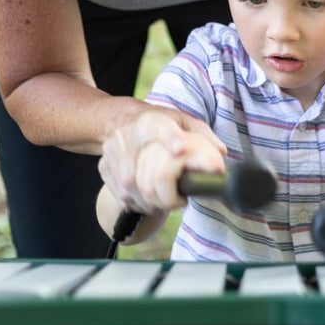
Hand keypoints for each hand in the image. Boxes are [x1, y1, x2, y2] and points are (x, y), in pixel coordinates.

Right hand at [98, 103, 226, 213]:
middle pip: (139, 170)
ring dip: (148, 202)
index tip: (181, 149)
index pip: (160, 127)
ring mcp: (112, 152)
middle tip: (176, 202)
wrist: (118, 119)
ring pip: (128, 186)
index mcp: (150, 121)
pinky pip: (119, 193)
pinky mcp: (104, 166)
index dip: (170, 138)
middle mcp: (128, 135)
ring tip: (162, 205)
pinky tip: (146, 202)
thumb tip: (220, 156)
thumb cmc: (158, 123)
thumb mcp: (182, 121)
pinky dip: (135, 203)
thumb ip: (203, 136)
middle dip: (160, 192)